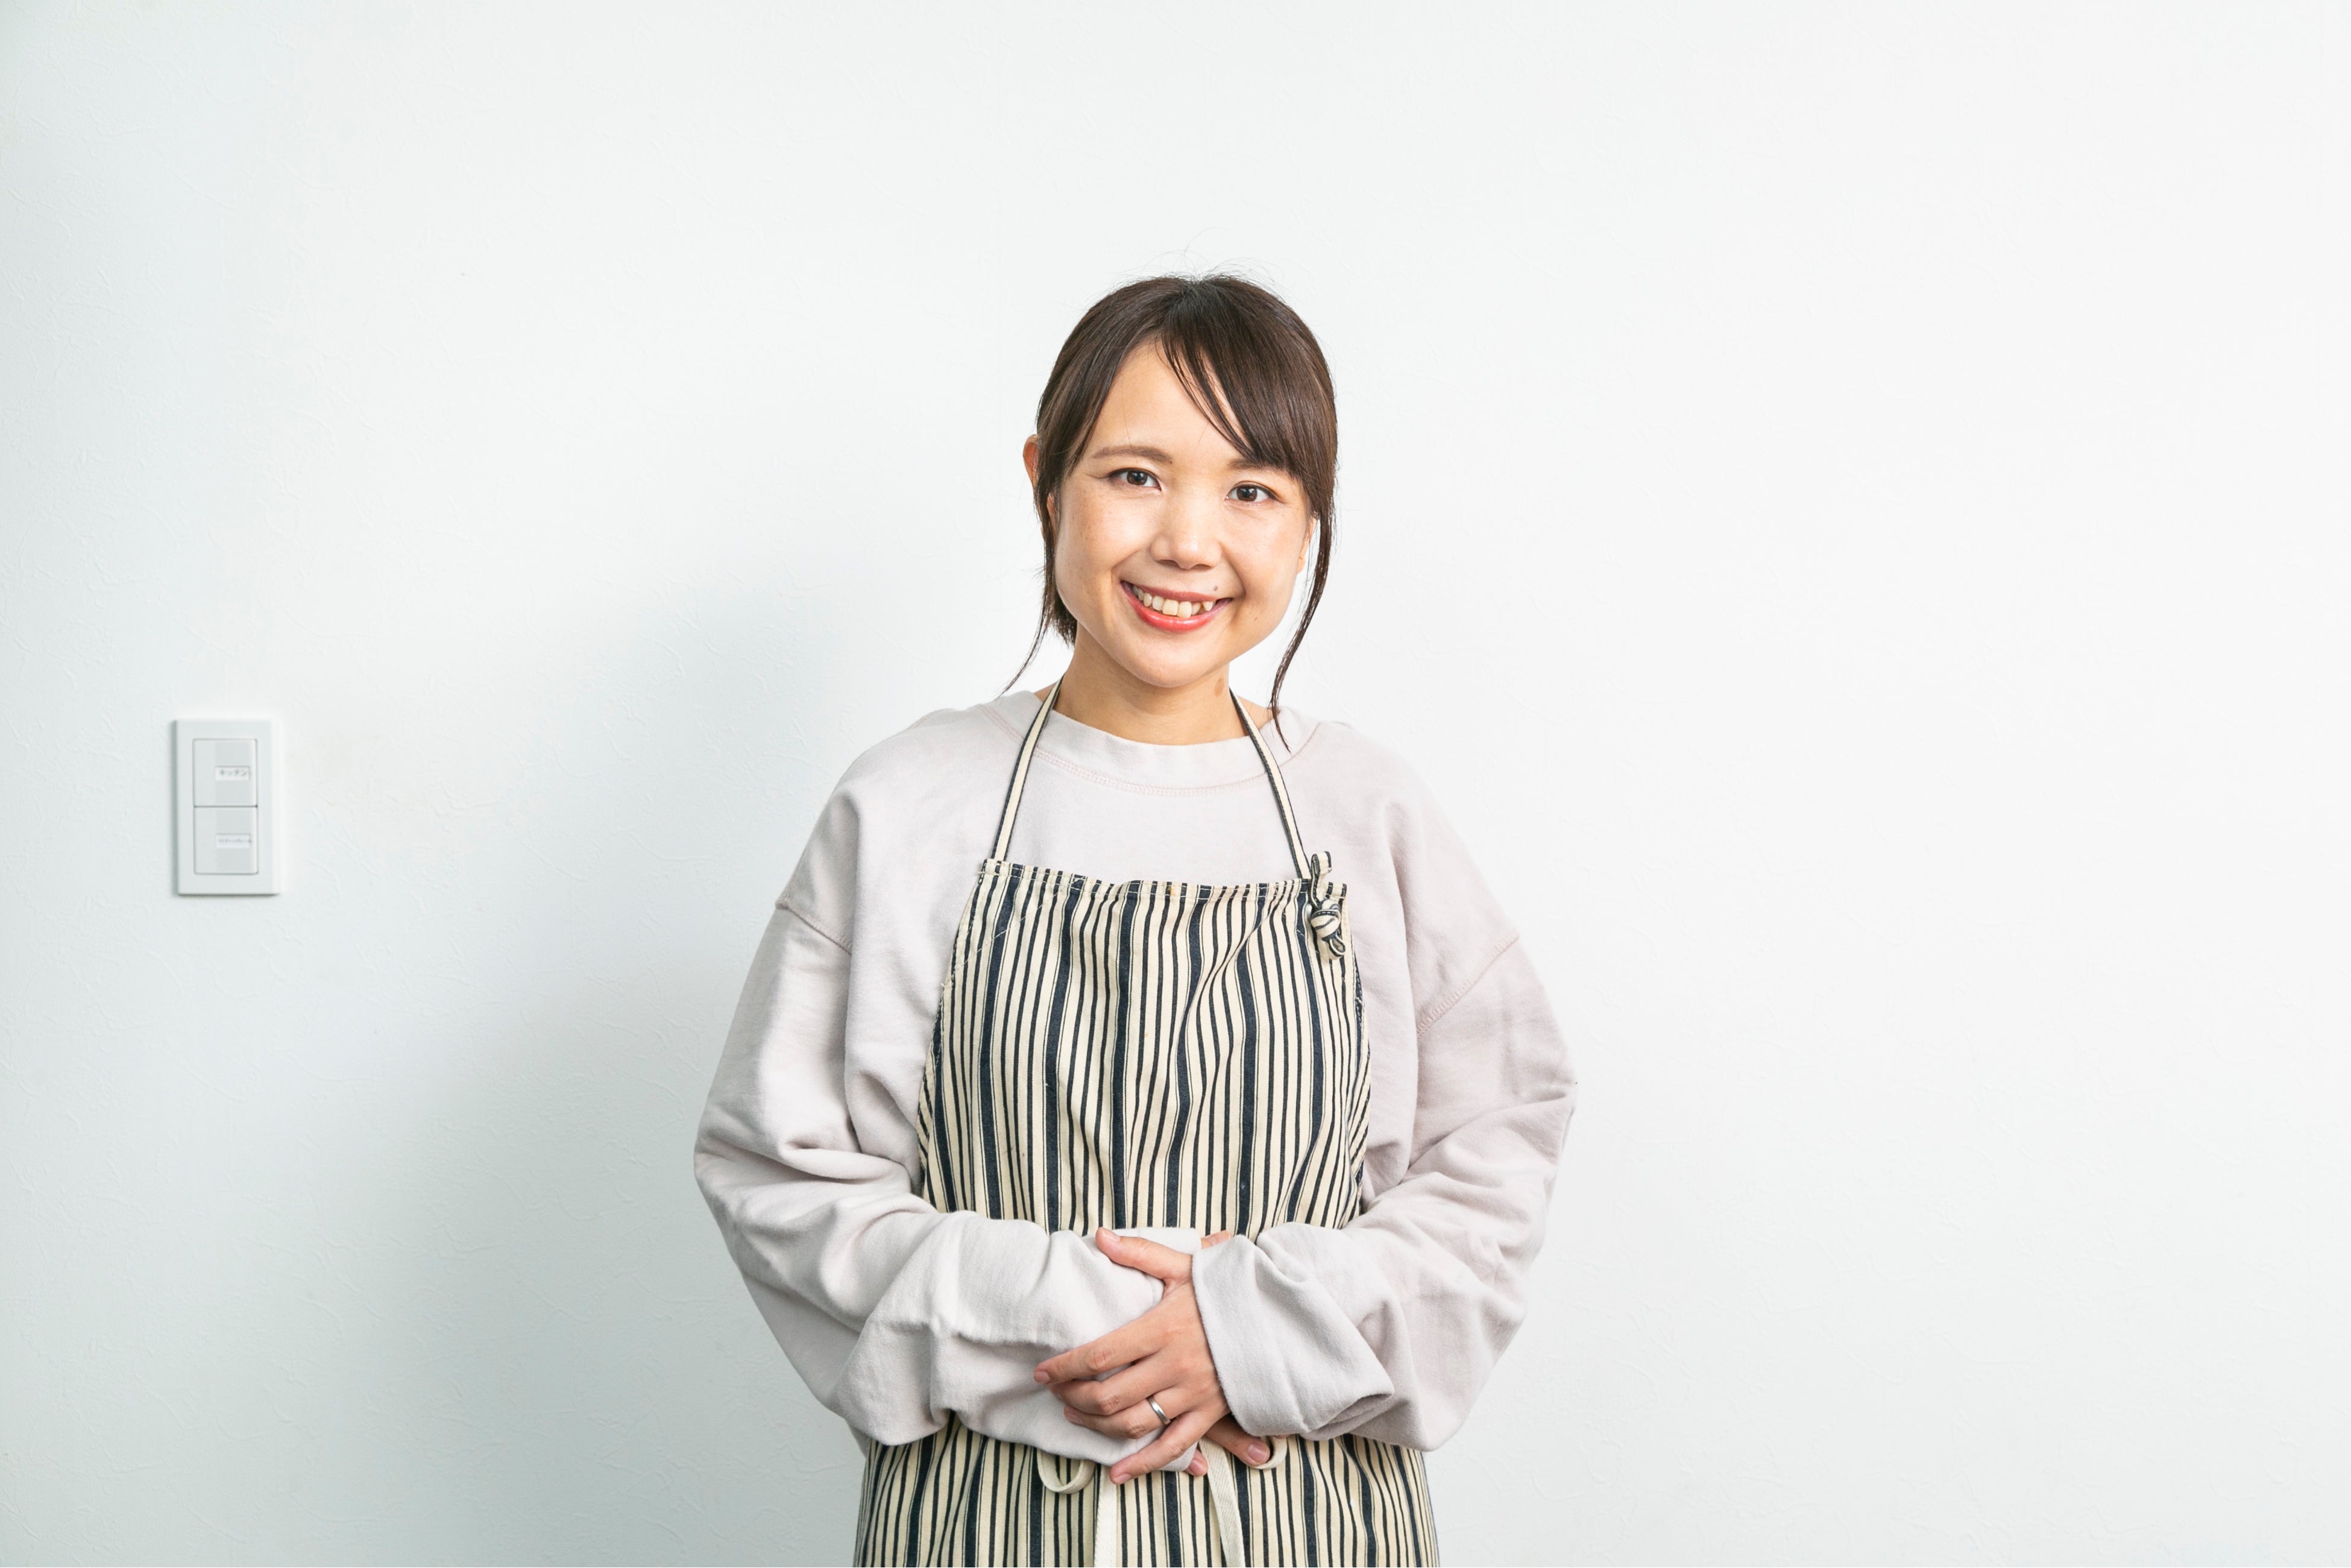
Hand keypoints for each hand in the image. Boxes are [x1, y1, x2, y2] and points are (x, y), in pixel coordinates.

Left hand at [1035, 1228, 1272, 1482]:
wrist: (1281, 1317)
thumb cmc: (1229, 1290)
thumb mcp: (1185, 1266)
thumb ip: (1139, 1253)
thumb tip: (1099, 1236)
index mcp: (1163, 1327)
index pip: (1100, 1354)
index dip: (1064, 1367)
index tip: (1042, 1371)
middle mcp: (1175, 1365)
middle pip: (1109, 1394)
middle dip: (1072, 1396)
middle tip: (1055, 1392)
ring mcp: (1192, 1394)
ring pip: (1132, 1422)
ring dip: (1095, 1425)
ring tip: (1075, 1414)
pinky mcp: (1209, 1414)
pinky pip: (1172, 1446)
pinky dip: (1142, 1464)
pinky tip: (1116, 1474)